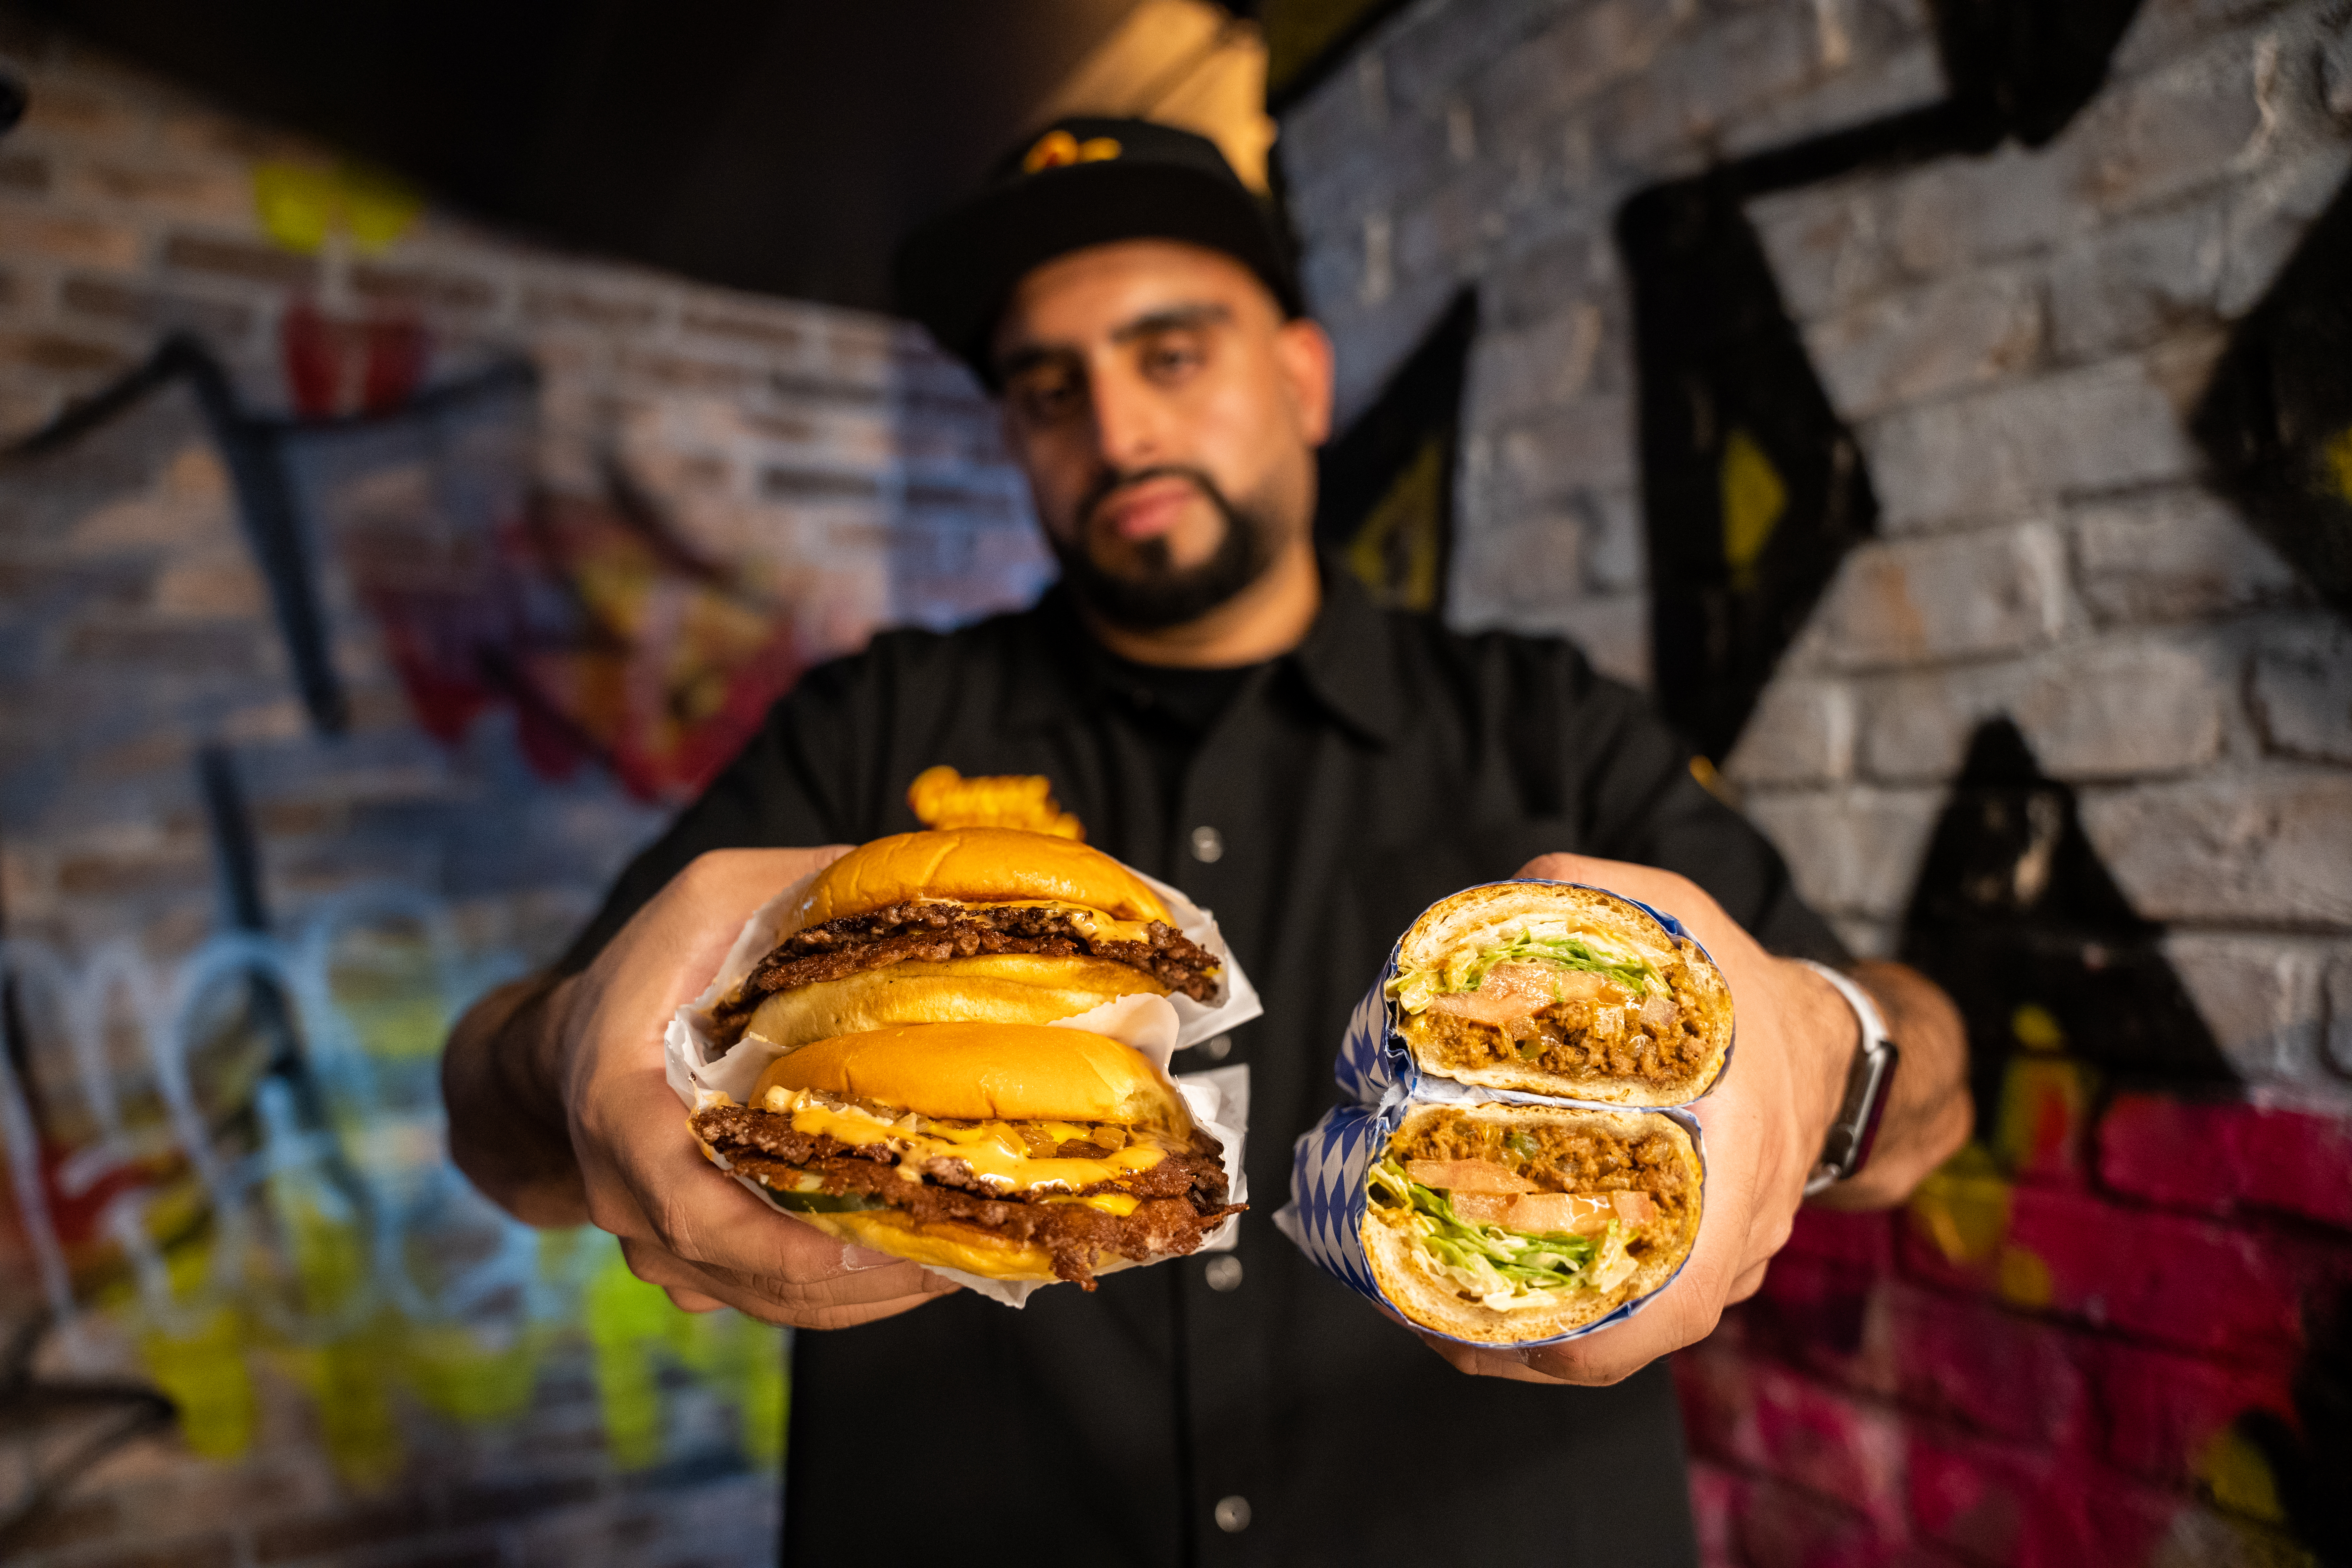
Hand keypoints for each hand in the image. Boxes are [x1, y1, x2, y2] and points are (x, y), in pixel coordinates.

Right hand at [447, 848, 960, 1327]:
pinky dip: (851, 1293)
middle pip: (751, 1269)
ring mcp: (659, 1242)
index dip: (785, 1239)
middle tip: (964, 1249)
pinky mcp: (695, 1263)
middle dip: (863, 1275)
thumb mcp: (709, 899)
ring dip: (871, 1294)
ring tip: (967, 1260)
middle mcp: (630, 1194)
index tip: (876, 1238)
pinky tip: (925, 1264)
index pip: (691, 1205)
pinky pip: (775, 1297)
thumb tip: (912, 891)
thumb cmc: (652, 967)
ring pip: (772, 1299)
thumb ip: (797, 893)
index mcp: (620, 1108)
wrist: (570, 1049)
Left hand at [1410, 852, 1856, 1386]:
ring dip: (1517, 1327)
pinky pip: (1627, 1304)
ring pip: (1612, 1330)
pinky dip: (1558, 1303)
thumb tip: (1471, 923)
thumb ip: (1580, 898)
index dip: (1563, 1338)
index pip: (1658, 1309)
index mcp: (1731, 1178)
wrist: (1836, 1046)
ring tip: (1418, 1293)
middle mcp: (1728, 1245)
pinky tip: (1483, 1274)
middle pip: (1611, 1339)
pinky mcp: (1708, 1263)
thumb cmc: (1748, 991)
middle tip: (1403, 1298)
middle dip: (1499, 1337)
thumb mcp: (1679, 920)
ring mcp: (1720, 1265)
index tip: (1465, 1321)